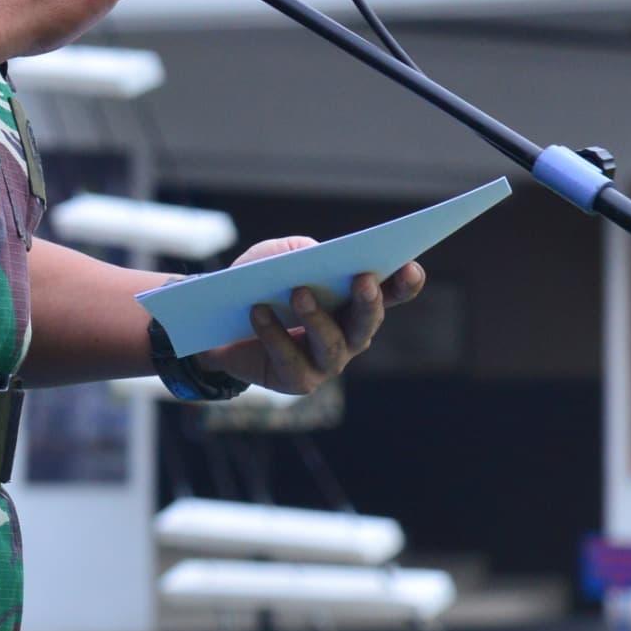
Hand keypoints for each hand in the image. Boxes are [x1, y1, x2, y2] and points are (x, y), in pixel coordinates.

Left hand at [202, 235, 425, 394]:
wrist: (219, 327)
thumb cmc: (256, 287)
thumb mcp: (270, 258)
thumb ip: (295, 250)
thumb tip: (314, 253)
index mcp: (352, 304)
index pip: (388, 295)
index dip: (403, 284)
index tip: (411, 266)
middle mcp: (349, 336)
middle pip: (368, 323)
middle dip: (369, 302)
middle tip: (363, 279)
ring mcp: (326, 362)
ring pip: (333, 345)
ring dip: (317, 318)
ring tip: (299, 292)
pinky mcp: (298, 379)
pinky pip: (290, 358)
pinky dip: (273, 332)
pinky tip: (258, 311)